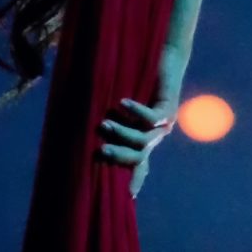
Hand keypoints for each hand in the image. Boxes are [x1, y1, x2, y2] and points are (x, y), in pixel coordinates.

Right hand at [98, 46, 186, 196]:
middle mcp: (156, 135)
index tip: (129, 196)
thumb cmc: (140, 78)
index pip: (141, 164)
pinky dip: (135, 111)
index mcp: (147, 137)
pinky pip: (150, 117)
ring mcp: (164, 124)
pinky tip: (122, 103)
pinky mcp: (168, 109)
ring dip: (122, 133)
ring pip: (142, 140)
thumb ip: (109, 116)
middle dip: (119, 157)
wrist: (165, 56)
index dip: (136, 179)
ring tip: (104, 123)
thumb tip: (83, 124)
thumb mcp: (122, 104)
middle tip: (100, 151)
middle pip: (138, 157)